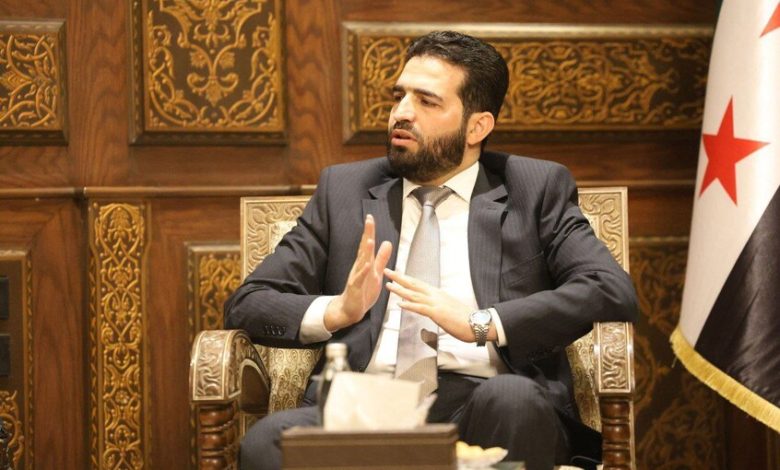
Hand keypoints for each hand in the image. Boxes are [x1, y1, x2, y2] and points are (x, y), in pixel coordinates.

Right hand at [324, 215, 392, 330]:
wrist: (351, 309)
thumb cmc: (363, 290)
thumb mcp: (376, 272)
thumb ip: (381, 258)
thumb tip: (387, 242)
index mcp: (365, 262)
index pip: (368, 244)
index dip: (370, 231)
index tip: (370, 217)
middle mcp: (360, 267)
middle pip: (364, 248)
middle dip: (367, 234)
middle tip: (369, 220)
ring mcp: (356, 277)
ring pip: (361, 262)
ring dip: (366, 251)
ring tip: (370, 239)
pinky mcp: (355, 288)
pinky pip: (359, 279)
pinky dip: (363, 272)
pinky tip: (366, 264)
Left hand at [384, 268, 482, 342]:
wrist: (477, 323)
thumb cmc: (464, 318)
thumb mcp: (447, 308)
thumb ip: (437, 305)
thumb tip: (430, 307)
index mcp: (437, 294)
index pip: (418, 283)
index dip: (406, 278)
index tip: (395, 273)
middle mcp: (435, 295)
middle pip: (414, 284)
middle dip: (399, 278)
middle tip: (387, 270)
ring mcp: (436, 303)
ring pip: (414, 294)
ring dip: (400, 290)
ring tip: (388, 285)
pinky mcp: (437, 313)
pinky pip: (420, 308)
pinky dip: (409, 306)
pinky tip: (399, 304)